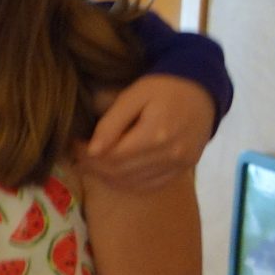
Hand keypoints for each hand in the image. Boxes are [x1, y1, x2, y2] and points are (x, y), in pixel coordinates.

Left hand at [82, 76, 215, 192]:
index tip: (73, 146)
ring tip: (91, 166)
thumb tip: (92, 150)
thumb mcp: (133, 96)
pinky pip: (152, 185)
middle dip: (93, 167)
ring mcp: (180, 164)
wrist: (201, 91)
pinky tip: (115, 174)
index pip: (112, 156)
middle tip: (78, 158)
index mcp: (156, 134)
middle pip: (121, 172)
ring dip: (108, 178)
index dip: (87, 155)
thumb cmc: (163, 88)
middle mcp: (170, 154)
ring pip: (134, 183)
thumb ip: (112, 123)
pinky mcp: (185, 168)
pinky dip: (129, 184)